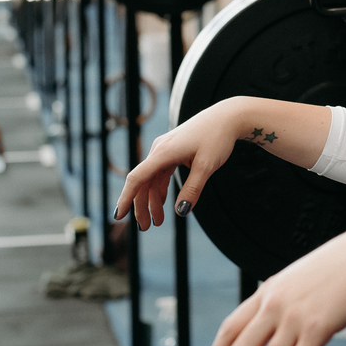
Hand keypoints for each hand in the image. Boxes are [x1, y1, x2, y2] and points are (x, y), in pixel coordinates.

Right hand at [113, 99, 243, 229]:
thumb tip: (180, 212)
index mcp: (163, 152)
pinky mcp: (172, 150)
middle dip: (141, 206)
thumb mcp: (207, 166)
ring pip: (151, 179)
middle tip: (146, 228)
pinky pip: (160, 173)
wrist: (227, 117)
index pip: (137, 178)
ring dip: (152, 200)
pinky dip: (160, 189)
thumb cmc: (217, 138)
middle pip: (142, 182)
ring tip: (158, 221)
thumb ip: (193, 189)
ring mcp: (165, 149)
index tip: (118, 217)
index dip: (125, 198)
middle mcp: (159, 150)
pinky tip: (163, 202)